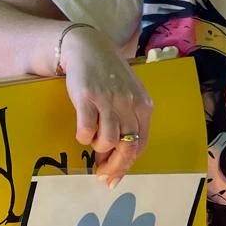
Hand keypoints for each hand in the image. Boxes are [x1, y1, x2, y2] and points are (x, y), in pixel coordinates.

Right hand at [58, 26, 152, 183]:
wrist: (88, 47)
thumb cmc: (109, 75)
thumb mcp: (128, 95)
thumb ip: (129, 121)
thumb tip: (120, 155)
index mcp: (143, 105)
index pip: (141, 144)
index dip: (127, 165)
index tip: (114, 177)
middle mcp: (129, 104)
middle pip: (127, 148)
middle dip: (114, 167)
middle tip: (101, 175)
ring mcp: (109, 101)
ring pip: (107, 141)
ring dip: (98, 148)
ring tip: (92, 141)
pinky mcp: (87, 98)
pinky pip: (86, 131)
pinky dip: (83, 137)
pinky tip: (82, 132)